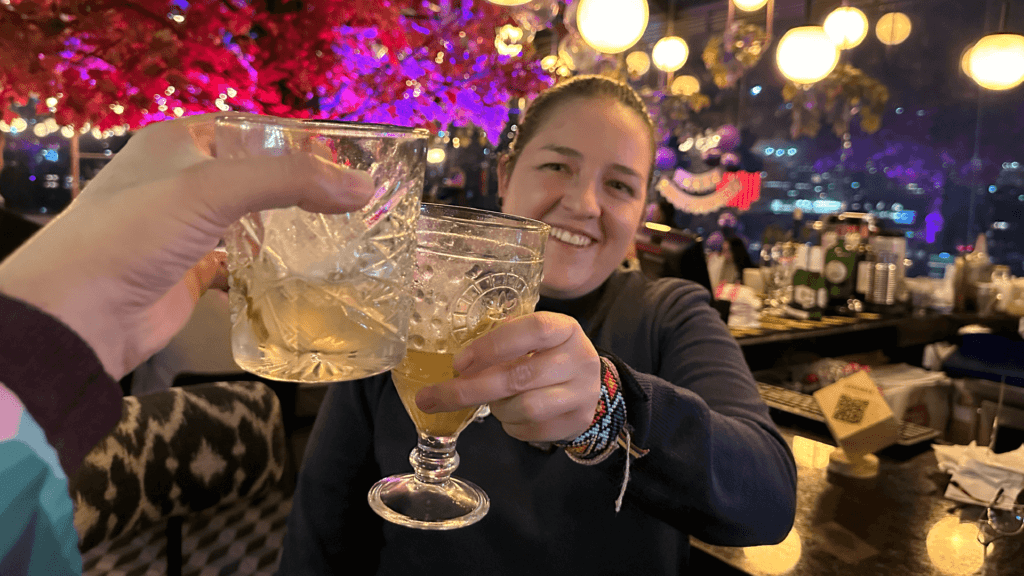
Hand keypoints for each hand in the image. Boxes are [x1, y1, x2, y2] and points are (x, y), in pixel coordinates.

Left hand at [0, 113, 373, 378]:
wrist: (79, 314)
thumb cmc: (137, 232)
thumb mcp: (214, 187)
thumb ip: (292, 181)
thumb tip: (365, 187)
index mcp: (177, 141)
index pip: (253, 130)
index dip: (301, 143)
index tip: (351, 163)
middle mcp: (181, 179)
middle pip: (256, 176)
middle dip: (301, 190)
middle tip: (353, 204)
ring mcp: (185, 228)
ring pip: (250, 220)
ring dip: (288, 230)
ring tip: (340, 237)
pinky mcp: (190, 271)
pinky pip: (239, 263)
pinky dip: (267, 270)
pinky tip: (301, 277)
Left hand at [415, 312, 601, 442]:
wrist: (588, 387)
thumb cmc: (547, 356)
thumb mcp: (532, 339)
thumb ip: (503, 340)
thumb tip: (456, 358)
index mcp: (565, 329)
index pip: (533, 329)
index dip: (493, 345)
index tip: (458, 362)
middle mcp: (579, 359)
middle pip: (520, 376)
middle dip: (471, 389)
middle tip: (433, 398)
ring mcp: (582, 393)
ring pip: (525, 407)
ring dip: (497, 408)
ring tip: (492, 402)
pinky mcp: (576, 421)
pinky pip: (532, 430)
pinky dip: (510, 425)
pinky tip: (509, 415)